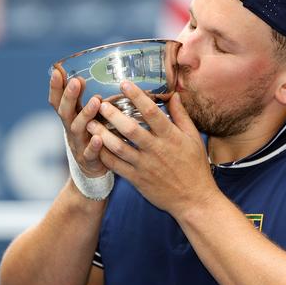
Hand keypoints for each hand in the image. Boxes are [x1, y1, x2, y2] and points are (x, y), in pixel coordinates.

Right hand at [49, 69, 107, 177]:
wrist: (90, 171)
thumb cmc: (89, 137)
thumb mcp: (84, 117)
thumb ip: (83, 99)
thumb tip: (84, 75)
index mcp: (69, 117)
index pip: (57, 100)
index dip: (55, 87)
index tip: (57, 71)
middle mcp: (70, 129)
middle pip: (65, 112)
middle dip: (69, 96)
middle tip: (76, 81)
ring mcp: (78, 144)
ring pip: (77, 129)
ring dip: (85, 114)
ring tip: (96, 101)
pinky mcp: (89, 160)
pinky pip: (90, 153)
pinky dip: (93, 145)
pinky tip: (99, 137)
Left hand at [86, 81, 220, 215]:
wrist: (193, 200)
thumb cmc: (195, 167)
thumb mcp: (194, 139)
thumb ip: (182, 116)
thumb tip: (174, 95)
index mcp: (171, 137)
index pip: (151, 112)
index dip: (137, 97)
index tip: (124, 84)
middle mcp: (156, 150)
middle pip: (130, 129)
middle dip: (113, 115)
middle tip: (99, 104)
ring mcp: (145, 165)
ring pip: (118, 147)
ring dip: (102, 134)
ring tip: (90, 123)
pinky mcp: (137, 179)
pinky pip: (116, 166)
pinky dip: (104, 155)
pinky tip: (95, 146)